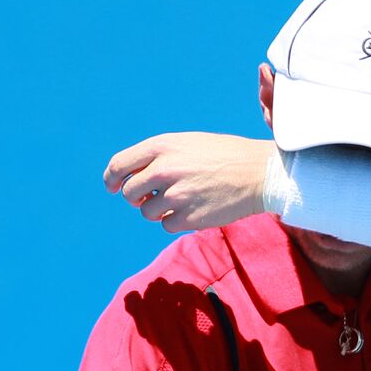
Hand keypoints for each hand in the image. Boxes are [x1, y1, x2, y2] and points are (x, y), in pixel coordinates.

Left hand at [103, 132, 273, 232]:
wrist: (259, 174)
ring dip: (157, 211)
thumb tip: (135, 177)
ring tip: (179, 203)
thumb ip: (160, 156)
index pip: (119, 165)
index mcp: (162, 146)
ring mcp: (177, 195)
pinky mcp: (189, 218)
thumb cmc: (225, 157)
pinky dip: (174, 222)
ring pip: (146, 212)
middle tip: (151, 198)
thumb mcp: (189, 144)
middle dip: (136, 198)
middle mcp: (165, 169)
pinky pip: (166, 226)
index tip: (112, 186)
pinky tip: (192, 212)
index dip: (111, 179)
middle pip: (129, 192)